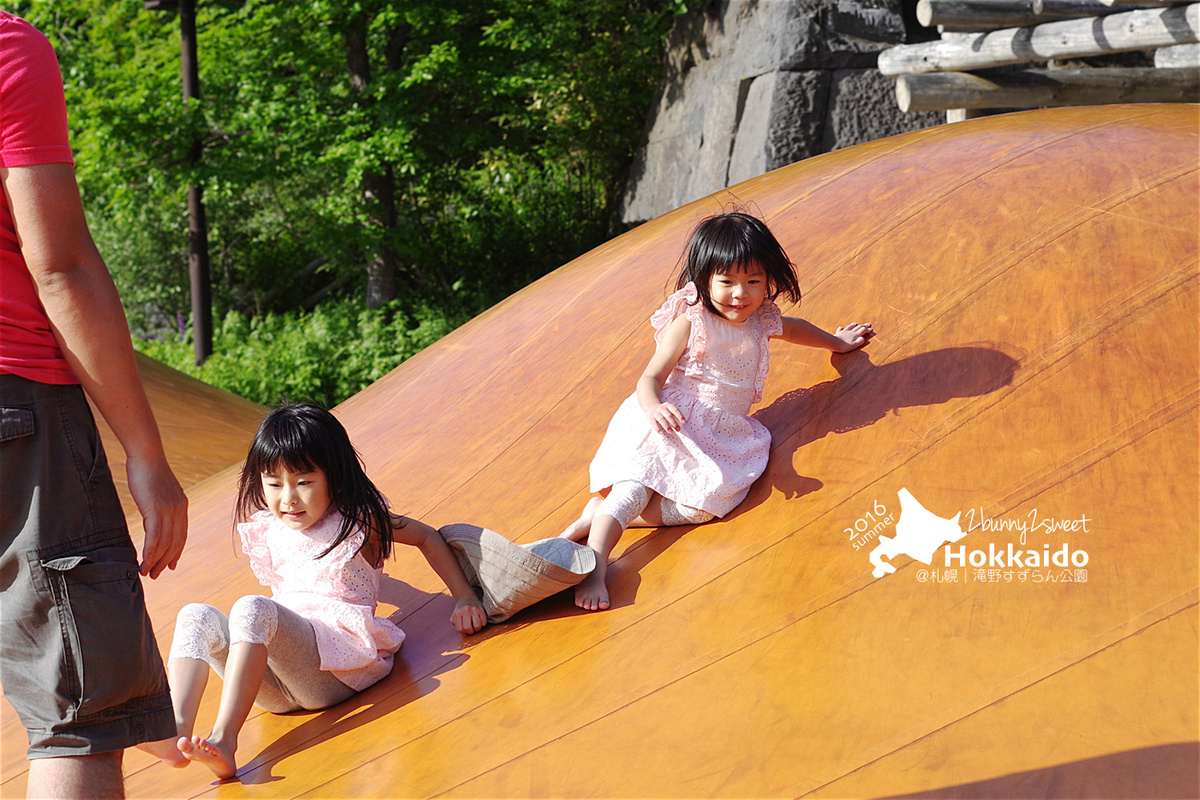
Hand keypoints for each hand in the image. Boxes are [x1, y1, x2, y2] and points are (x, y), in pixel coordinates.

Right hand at [126, 454, 187, 578]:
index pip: (181, 535)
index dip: (176, 552)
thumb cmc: (148, 471)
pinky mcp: (155, 510)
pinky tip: (143, 562)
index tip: (170, 566)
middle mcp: (179, 510)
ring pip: (165, 543)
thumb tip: (154, 516)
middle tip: (154, 574)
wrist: (146, 455)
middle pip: (175, 543)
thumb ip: (160, 506)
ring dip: (155, 561)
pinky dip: (149, 552)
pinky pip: (154, 537)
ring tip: (146, 573)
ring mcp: (169, 510)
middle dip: (165, 561)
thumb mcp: (158, 492)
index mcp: (182, 506)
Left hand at [451, 595, 486, 634]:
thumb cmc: (460, 610)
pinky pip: (484, 622)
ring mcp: (474, 610)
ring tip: (475, 625)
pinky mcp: (481, 610)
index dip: (463, 632)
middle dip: (470, 632)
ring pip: (477, 626)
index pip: (460, 629)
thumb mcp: (454, 616)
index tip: (464, 629)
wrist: (467, 598)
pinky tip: (479, 621)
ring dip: (477, 628)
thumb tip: (461, 630)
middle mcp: (466, 611)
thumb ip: (455, 623)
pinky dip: (482, 624)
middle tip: (471, 629)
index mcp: (458, 614)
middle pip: (468, 628)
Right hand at [645, 402, 684, 432]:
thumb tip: (683, 422)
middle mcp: (662, 408)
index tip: (684, 422)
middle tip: (679, 430)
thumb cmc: (664, 410)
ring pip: (661, 420)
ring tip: (671, 432)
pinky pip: (654, 424)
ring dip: (666, 426)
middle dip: (674, 423)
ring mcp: (656, 413)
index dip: (680, 416)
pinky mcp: (651, 418)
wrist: (651, 407)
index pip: (675, 410)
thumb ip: (675, 414)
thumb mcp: (669, 409)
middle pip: (668, 416)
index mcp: (668, 405)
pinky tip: (661, 433)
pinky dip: (657, 428)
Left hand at [832, 322, 873, 352]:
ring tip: (855, 323)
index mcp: (855, 335)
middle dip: (863, 326)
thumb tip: (863, 338)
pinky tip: (841, 328)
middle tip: (868, 324)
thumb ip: (860, 341)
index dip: (867, 330)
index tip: (871, 329)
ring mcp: (844, 332)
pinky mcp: (838, 333)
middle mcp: (850, 332)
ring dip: (853, 325)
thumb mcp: (854, 345)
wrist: (834, 343)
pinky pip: (840, 329)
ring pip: (850, 327)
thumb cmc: (844, 346)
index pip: (863, 330)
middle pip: (858, 327)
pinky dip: (842, 328)